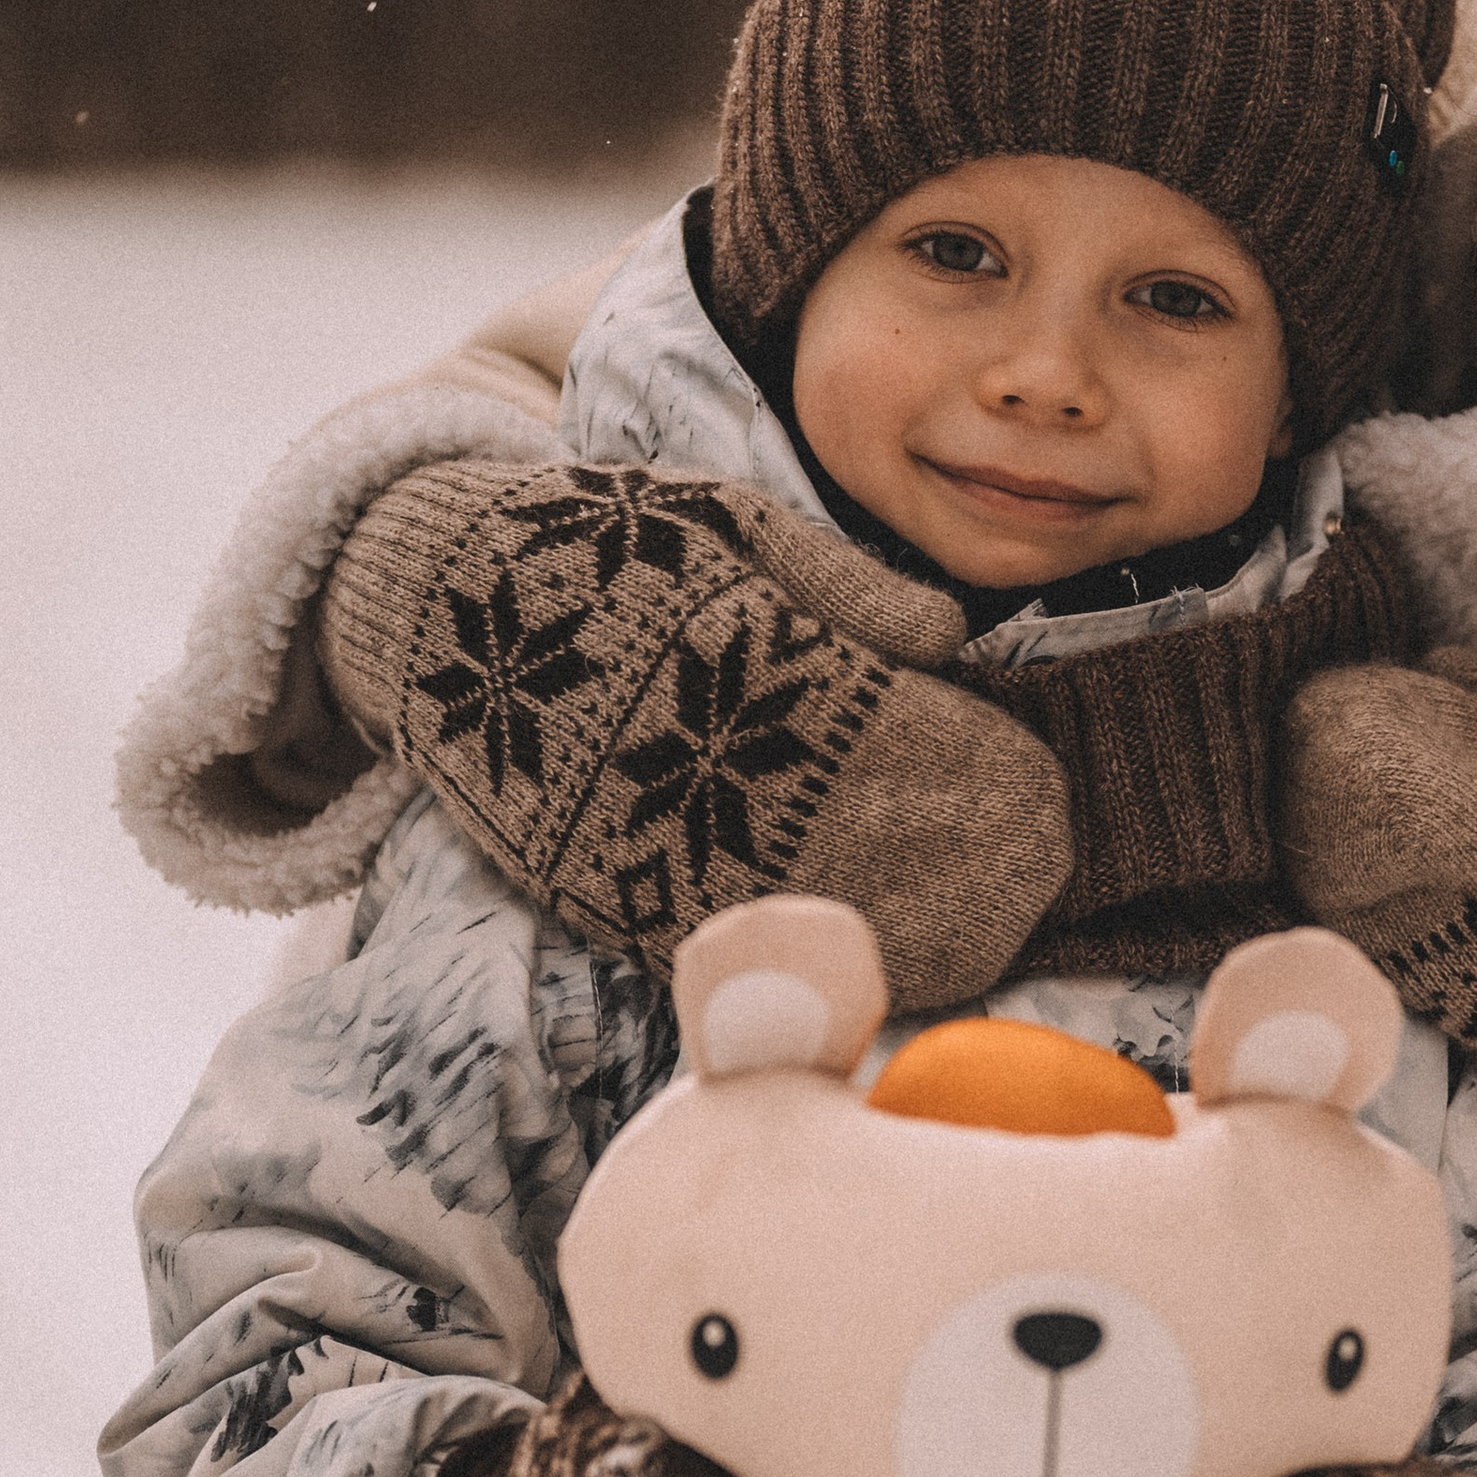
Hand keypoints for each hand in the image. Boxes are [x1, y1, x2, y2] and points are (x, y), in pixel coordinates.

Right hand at [319, 456, 1075, 1007]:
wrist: (429, 604)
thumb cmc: (600, 546)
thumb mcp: (726, 521)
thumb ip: (840, 583)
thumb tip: (950, 635)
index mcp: (734, 653)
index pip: (892, 731)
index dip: (980, 769)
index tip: (1042, 782)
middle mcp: (696, 755)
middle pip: (870, 831)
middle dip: (971, 853)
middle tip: (1047, 860)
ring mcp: (647, 833)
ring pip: (810, 904)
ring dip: (918, 923)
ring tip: (1001, 920)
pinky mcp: (603, 889)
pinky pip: (731, 941)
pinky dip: (818, 955)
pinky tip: (894, 954)